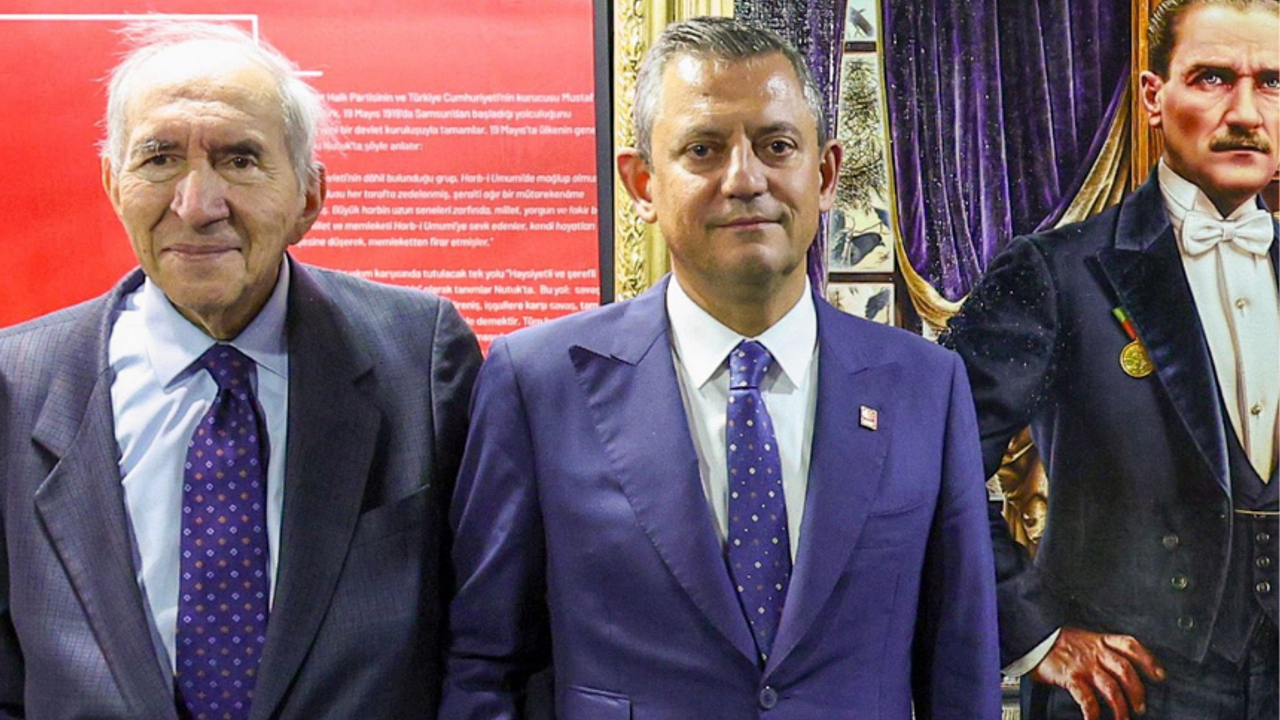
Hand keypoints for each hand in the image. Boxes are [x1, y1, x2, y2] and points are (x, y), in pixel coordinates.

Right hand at [1030, 628, 1165, 719]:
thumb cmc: (1056, 643)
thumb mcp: (1082, 639)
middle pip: (1126, 671)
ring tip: (1122, 719)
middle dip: (1137, 692)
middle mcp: (1095, 652)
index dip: (1149, 660)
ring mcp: (1084, 665)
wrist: (1032, 639)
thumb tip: (1117, 669)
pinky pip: (1087, 698)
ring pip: (1111, 688)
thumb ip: (1099, 651)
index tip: (1159, 675)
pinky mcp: (1071, 677)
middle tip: (1140, 707)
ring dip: (1120, 707)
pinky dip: (1093, 713)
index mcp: (1100, 641)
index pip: (1131, 646)